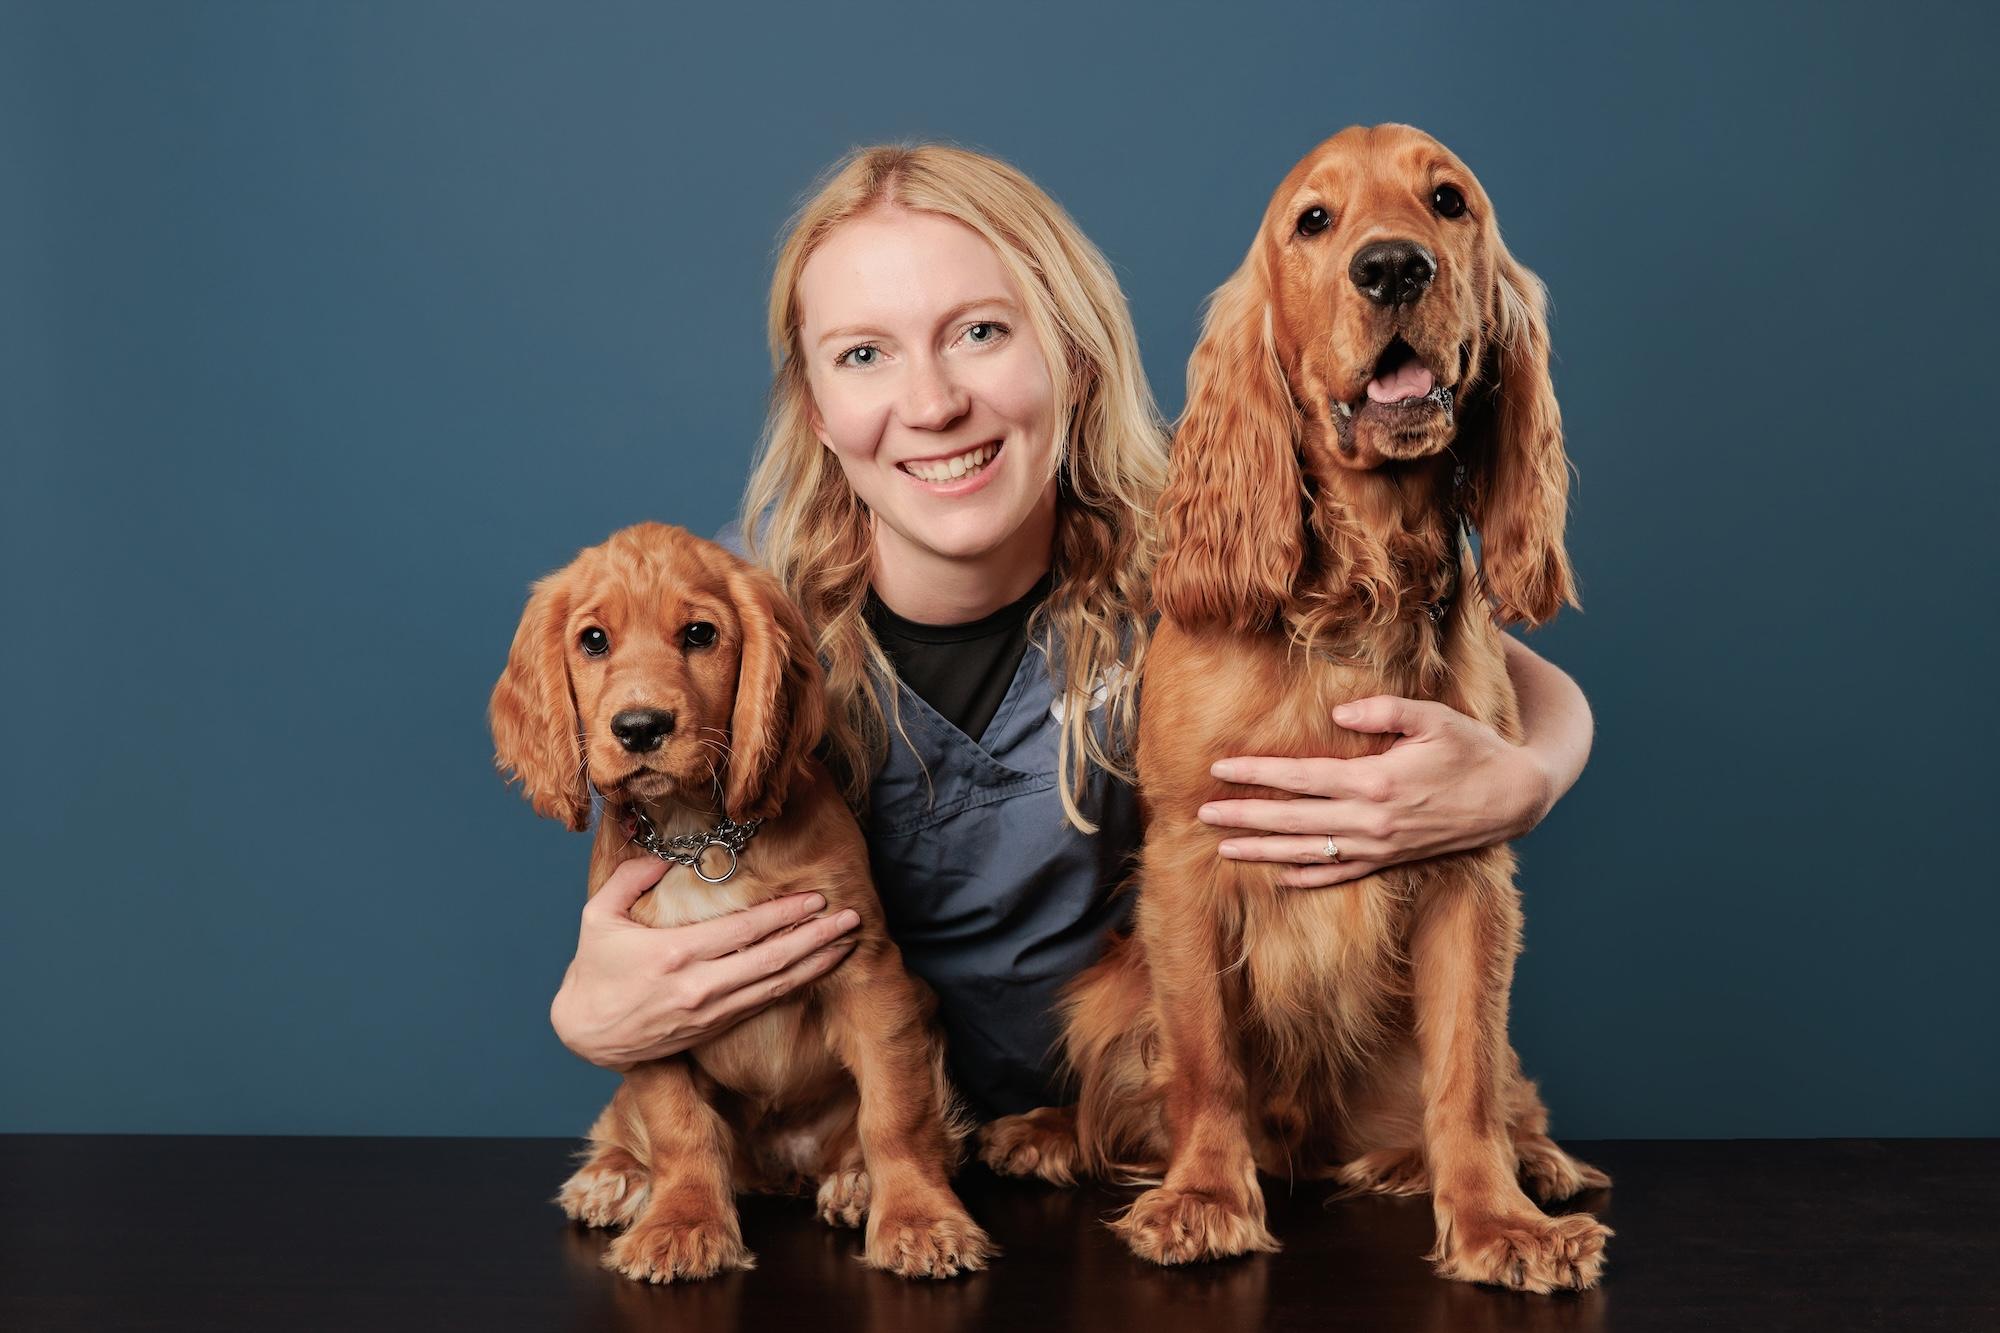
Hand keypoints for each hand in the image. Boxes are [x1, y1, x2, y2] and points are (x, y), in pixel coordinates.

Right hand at [548, 856, 860, 1068]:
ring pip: (776, 986)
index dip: (784, 914)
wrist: (584, 1034)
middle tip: (851, 918)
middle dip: (817, 938)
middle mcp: (700, 986)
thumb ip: (630, 879)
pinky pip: (763, 1004)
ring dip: (816, 964)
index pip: (744, 932)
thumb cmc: (592, 972)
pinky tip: (817, 971)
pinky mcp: (714, 1028)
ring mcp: (710, 1012)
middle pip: (772, 960)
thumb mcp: (596, 916)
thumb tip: (665, 856)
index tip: (816, 898)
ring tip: (848, 943)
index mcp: (675, 955)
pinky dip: (795, 986)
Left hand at [1196, 695, 1555, 887]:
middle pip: (1294, 820)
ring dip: (1264, 850)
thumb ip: (1384, 711)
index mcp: (1377, 781)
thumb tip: (1336, 718)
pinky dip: (1308, 877)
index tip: (1219, 770)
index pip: (1301, 779)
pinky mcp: (1392, 860)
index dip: (1257, 775)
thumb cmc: (1473, 748)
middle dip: (1245, 816)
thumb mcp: (1434, 717)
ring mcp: (1381, 846)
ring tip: (1224, 848)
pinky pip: (1341, 875)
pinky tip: (1278, 877)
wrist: (1515, 798)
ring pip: (1309, 852)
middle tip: (1202, 814)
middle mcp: (1372, 821)